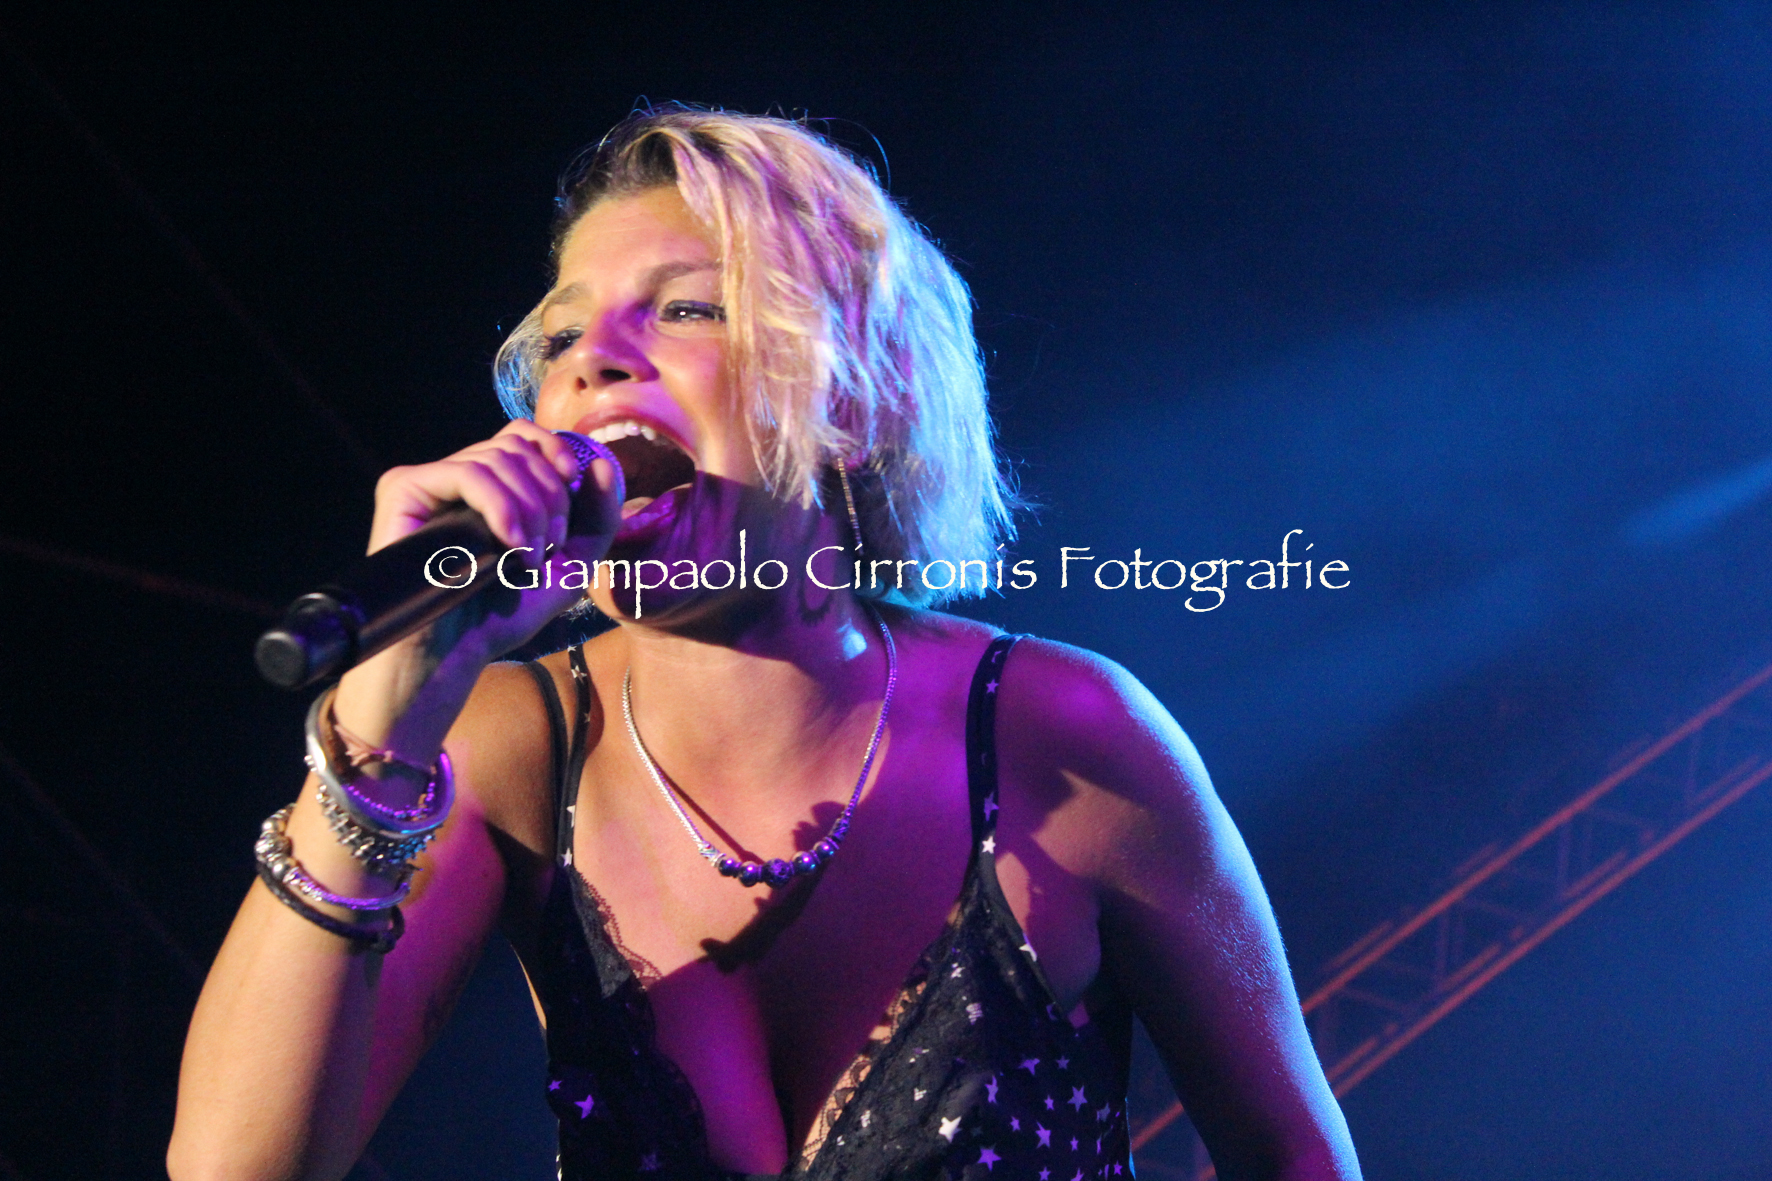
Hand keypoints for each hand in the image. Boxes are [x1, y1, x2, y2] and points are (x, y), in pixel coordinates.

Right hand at [366, 419, 619, 661]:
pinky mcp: (404, 490)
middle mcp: (455, 478)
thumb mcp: (571, 564)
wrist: (455, 652)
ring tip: (528, 558)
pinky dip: (500, 506)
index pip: (522, 436)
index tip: (574, 482)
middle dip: (549, 495)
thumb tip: (601, 463)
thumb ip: (596, 516)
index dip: (554, 449)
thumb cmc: (506, 613)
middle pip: (517, 446)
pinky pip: (466, 473)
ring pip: (497, 458)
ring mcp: (428, 481)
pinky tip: (509, 545)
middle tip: (548, 547)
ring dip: (529, 508)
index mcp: (489, 487)